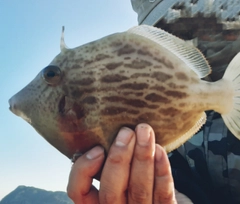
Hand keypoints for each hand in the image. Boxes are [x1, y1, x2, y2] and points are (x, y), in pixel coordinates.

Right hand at [67, 123, 191, 203]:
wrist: (152, 199)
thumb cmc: (127, 184)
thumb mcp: (110, 178)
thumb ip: (104, 167)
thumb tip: (102, 137)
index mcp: (97, 203)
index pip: (80, 193)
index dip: (84, 172)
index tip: (97, 149)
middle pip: (111, 191)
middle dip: (119, 158)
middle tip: (126, 132)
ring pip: (138, 190)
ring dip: (142, 157)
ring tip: (144, 132)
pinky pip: (163, 194)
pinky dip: (161, 170)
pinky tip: (159, 150)